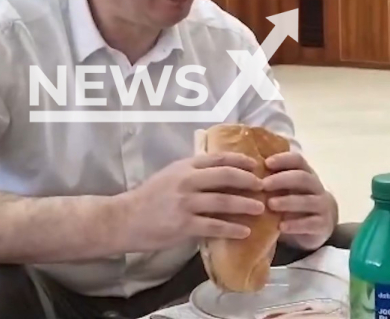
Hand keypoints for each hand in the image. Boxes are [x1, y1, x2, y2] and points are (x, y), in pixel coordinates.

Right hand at [122, 153, 266, 251]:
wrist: (125, 218)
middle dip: (249, 181)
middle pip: (226, 176)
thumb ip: (192, 171)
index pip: (219, 158)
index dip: (241, 161)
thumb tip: (219, 171)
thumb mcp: (170, 175)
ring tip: (260, 209)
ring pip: (224, 201)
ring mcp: (185, 202)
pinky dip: (232, 228)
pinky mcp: (183, 224)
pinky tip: (244, 232)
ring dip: (246, 205)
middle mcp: (187, 180)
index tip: (257, 165)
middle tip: (263, 187)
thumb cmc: (149, 197)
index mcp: (185, 166)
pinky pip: (214, 226)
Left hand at [263, 152, 337, 250]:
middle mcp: (315, 187)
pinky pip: (311, 223)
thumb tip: (243, 170)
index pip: (297, 160)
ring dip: (288, 201)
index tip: (266, 163)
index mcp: (305, 173)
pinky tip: (281, 226)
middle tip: (263, 185)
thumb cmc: (292, 200)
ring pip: (308, 200)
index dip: (282, 159)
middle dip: (282, 180)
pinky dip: (295, 224)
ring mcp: (321, 206)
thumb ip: (270, 179)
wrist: (316, 224)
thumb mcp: (283, 188)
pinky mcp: (322, 225)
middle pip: (302, 178)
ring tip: (270, 204)